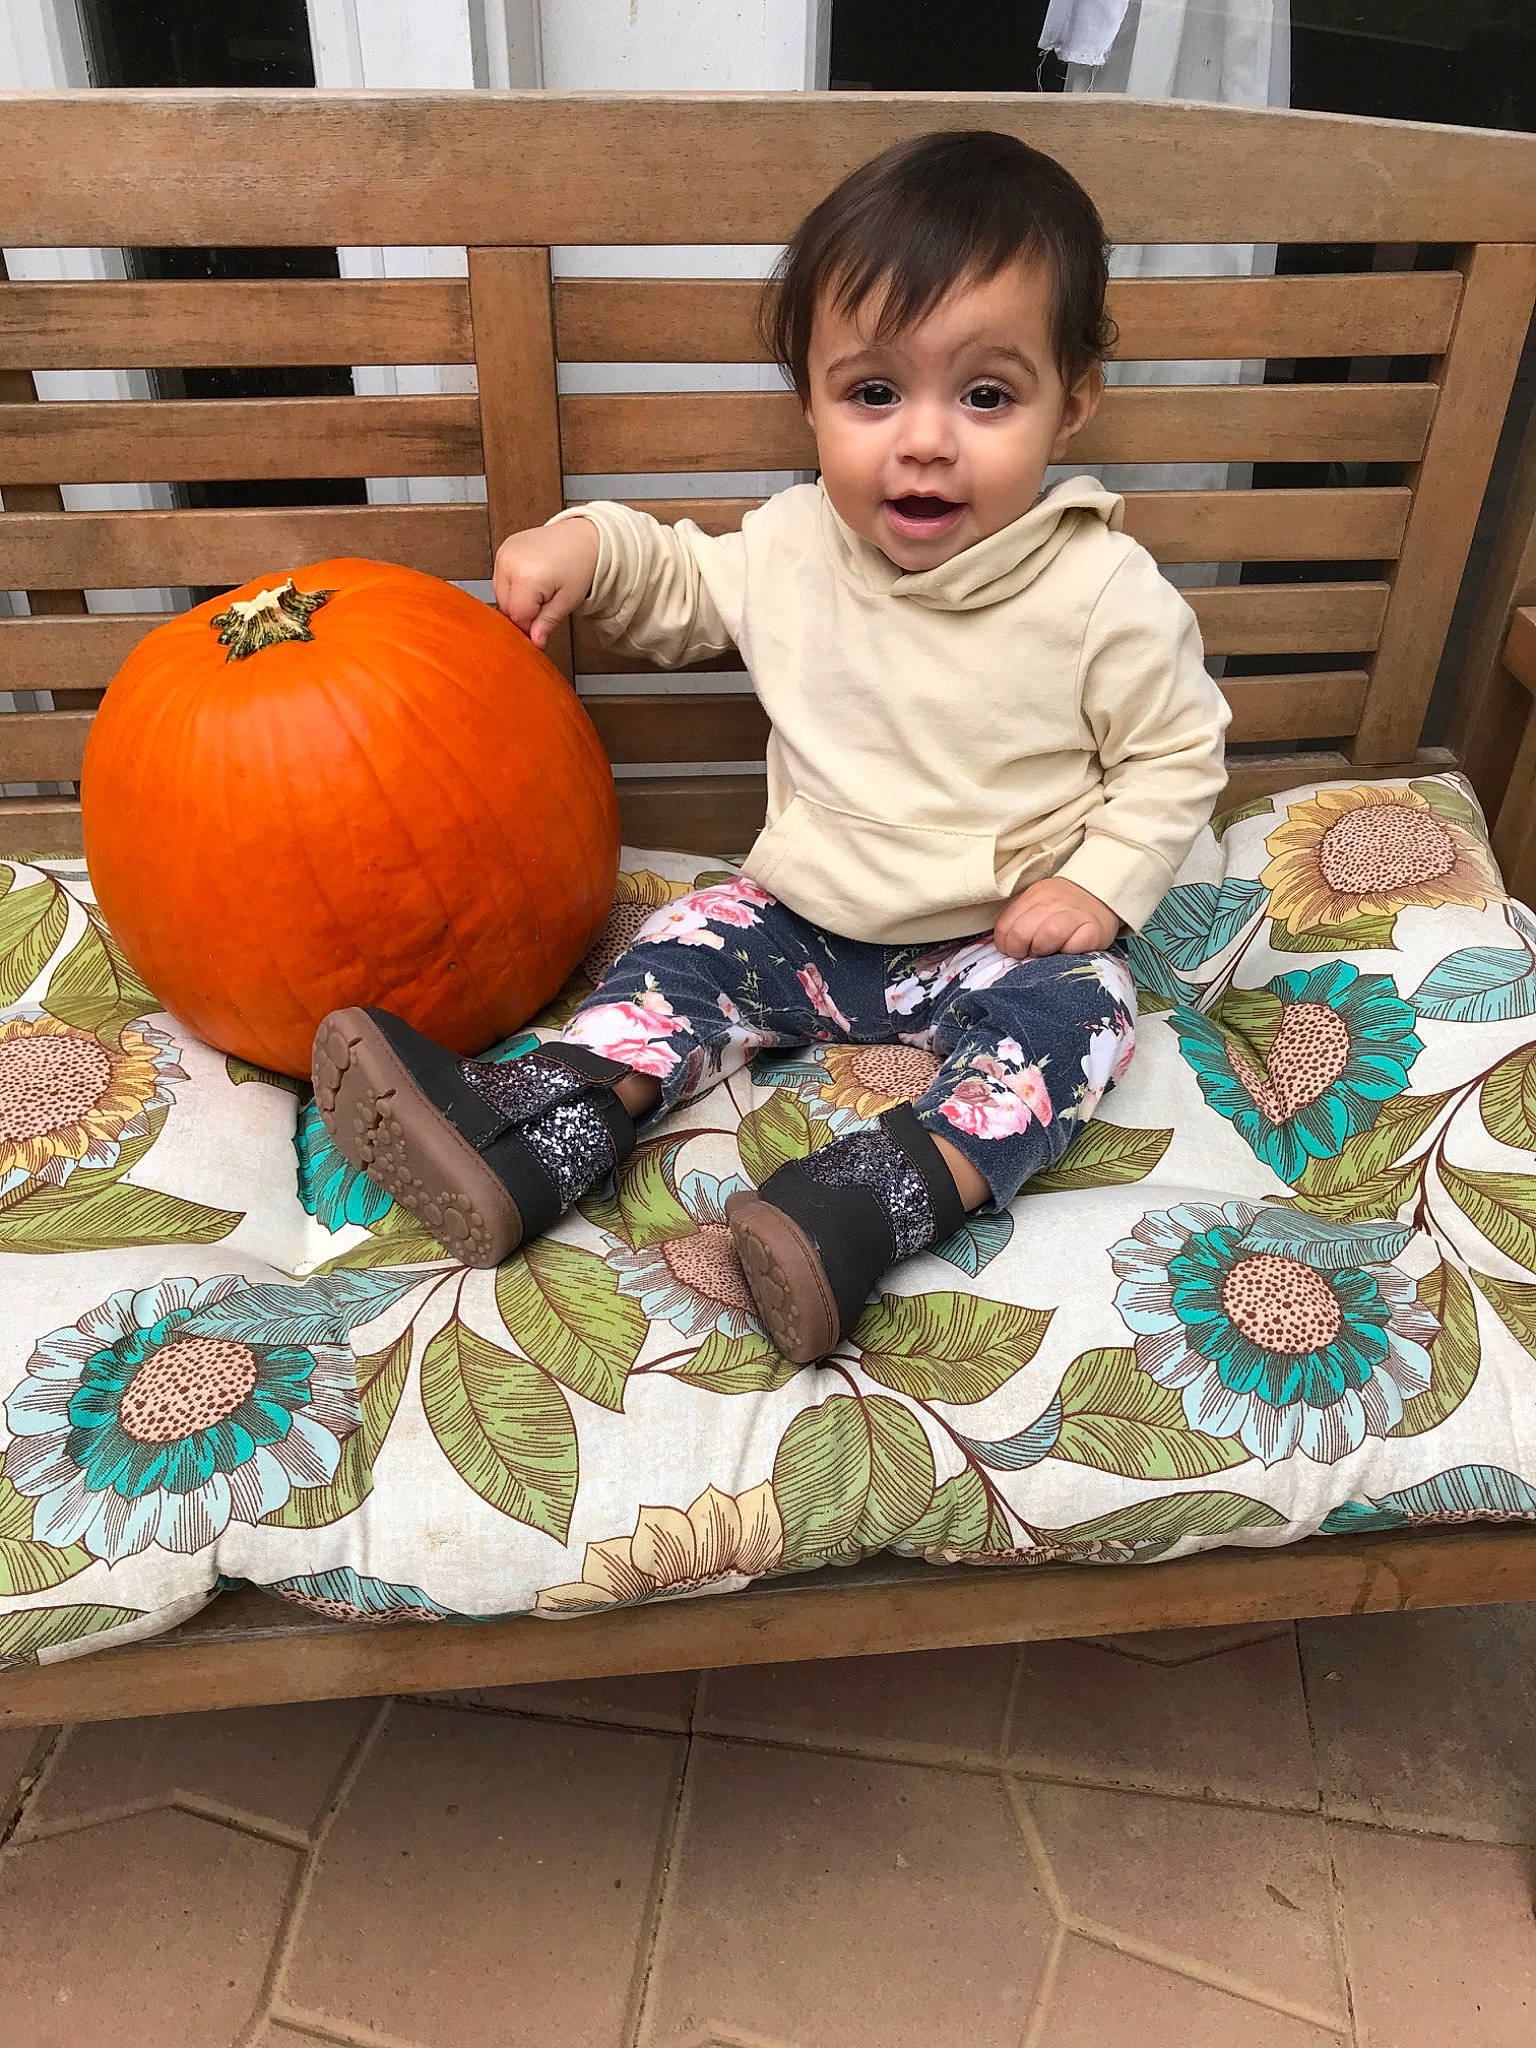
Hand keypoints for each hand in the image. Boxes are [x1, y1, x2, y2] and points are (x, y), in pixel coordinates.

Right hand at [492, 518, 600, 648]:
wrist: (581, 537)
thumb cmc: (578, 564)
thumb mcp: (567, 601)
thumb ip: (548, 622)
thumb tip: (535, 642)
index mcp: (527, 576)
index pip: (517, 616)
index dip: (530, 625)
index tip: (543, 625)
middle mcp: (510, 562)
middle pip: (506, 607)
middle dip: (524, 612)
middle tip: (546, 603)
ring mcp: (504, 553)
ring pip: (500, 595)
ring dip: (517, 600)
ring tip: (540, 589)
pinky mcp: (502, 550)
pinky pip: (500, 580)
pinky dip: (513, 587)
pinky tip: (531, 581)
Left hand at [994, 877, 1118, 958]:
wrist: (1103, 896)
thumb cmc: (1065, 908)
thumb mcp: (1039, 905)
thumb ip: (1021, 921)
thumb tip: (1006, 947)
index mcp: (1035, 896)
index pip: (1005, 925)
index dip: (1005, 944)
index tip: (1014, 949)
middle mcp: (1053, 902)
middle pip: (1022, 932)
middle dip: (1020, 950)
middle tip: (1029, 954)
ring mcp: (1074, 915)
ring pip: (1048, 935)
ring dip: (1042, 951)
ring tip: (1047, 953)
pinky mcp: (1093, 930)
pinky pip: (1074, 946)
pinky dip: (1067, 953)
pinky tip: (1067, 951)